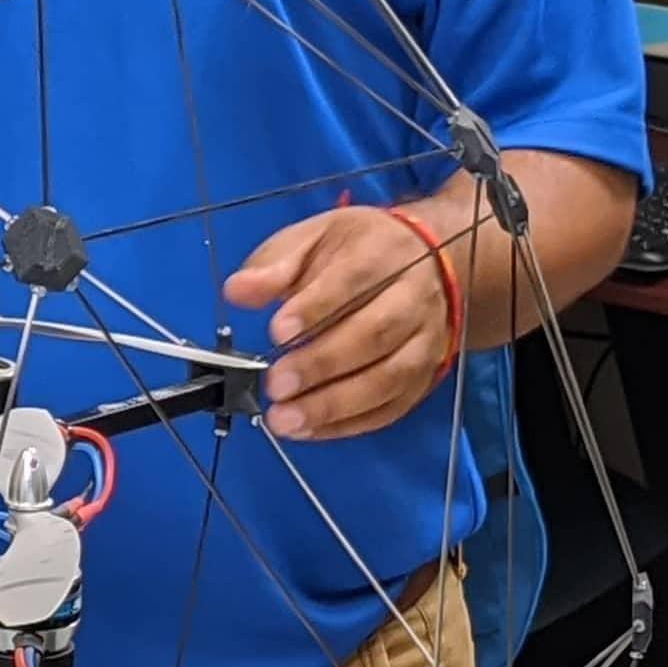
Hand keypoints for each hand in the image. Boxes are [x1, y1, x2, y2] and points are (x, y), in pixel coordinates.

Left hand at [222, 202, 461, 440]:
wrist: (430, 262)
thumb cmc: (360, 250)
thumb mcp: (314, 237)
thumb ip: (275, 264)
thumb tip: (237, 291)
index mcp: (384, 254)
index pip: (355, 280)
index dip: (317, 307)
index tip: (278, 330)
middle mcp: (413, 299)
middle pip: (376, 334)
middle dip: (322, 363)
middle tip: (276, 383)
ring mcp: (423, 343)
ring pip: (387, 378)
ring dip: (334, 405)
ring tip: (286, 418)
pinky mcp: (421, 379)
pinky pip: (389, 408)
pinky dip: (347, 424)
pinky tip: (308, 429)